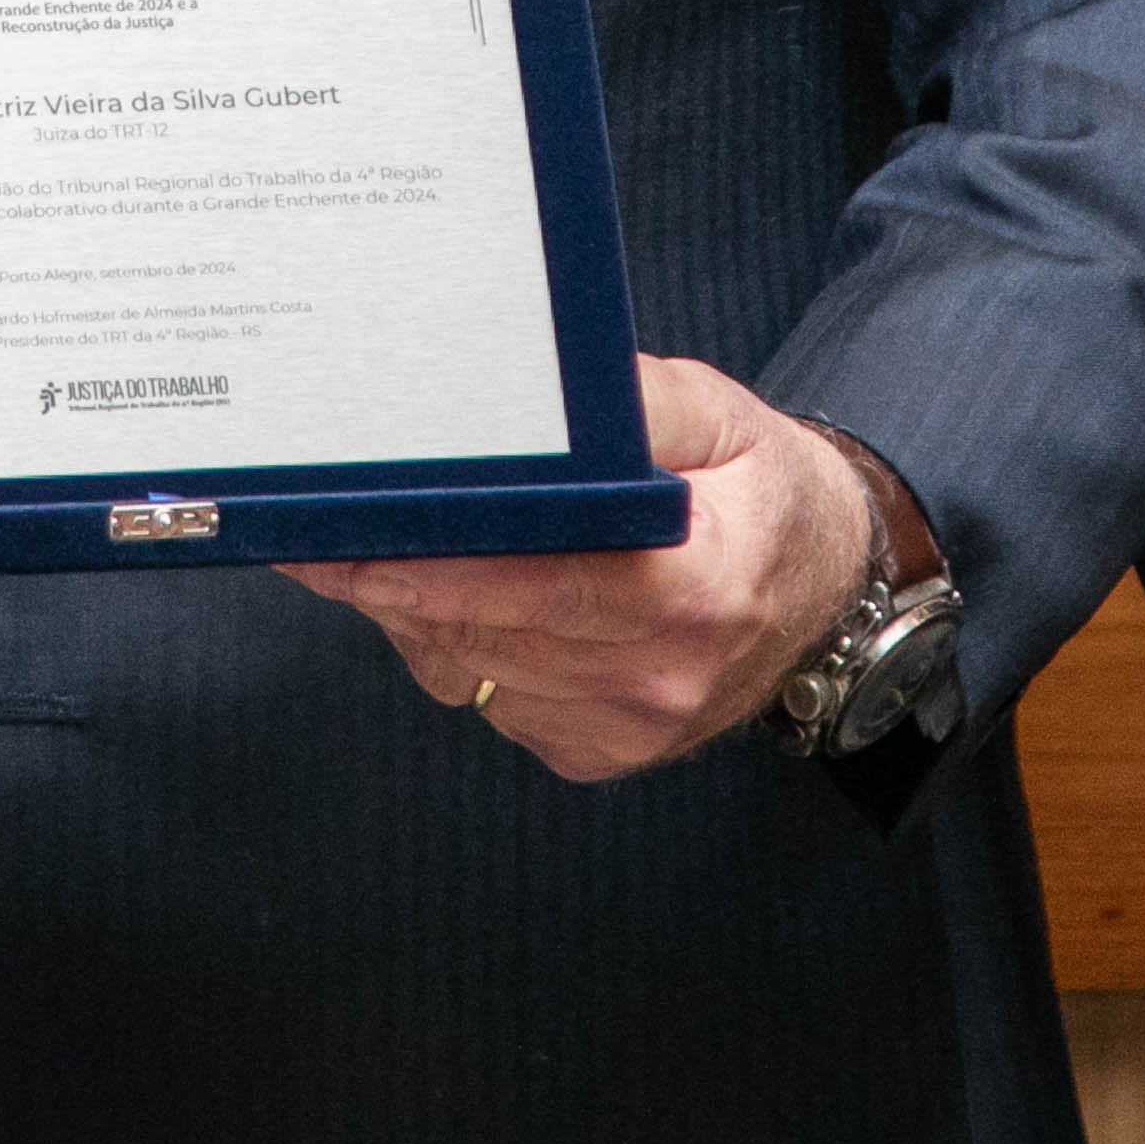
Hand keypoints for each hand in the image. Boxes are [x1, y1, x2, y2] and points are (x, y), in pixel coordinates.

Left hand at [276, 354, 874, 780]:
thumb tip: (558, 392)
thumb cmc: (763, 494)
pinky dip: (453, 647)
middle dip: (396, 579)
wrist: (819, 587)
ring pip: (470, 668)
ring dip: (413, 610)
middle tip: (325, 533)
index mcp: (700, 589)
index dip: (447, 567)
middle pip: (488, 629)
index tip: (365, 546)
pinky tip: (447, 598)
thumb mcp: (720, 416)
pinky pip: (486, 697)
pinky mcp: (596, 751)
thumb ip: (635, 402)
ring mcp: (628, 725)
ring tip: (374, 549)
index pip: (549, 584)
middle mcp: (662, 673)